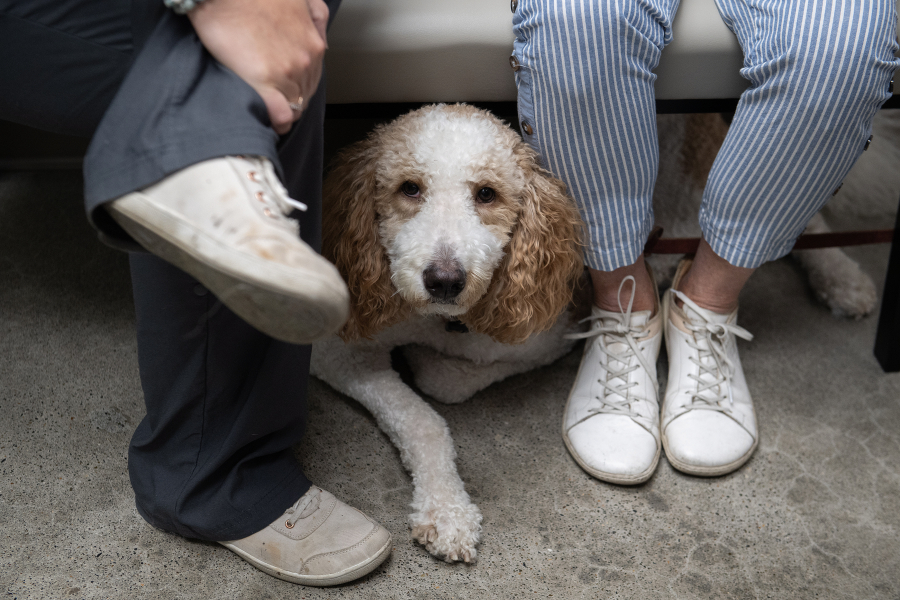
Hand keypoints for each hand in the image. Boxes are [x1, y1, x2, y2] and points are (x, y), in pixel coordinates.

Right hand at [188, 0, 329, 133]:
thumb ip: (316, 17)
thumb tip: (321, 39)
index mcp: (314, 42)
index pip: (314, 79)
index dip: (300, 87)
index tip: (287, 90)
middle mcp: (305, 59)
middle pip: (305, 95)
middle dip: (292, 99)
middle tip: (274, 101)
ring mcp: (287, 72)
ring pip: (295, 107)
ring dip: (283, 111)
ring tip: (269, 110)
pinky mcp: (265, 81)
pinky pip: (281, 116)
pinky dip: (278, 123)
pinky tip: (270, 122)